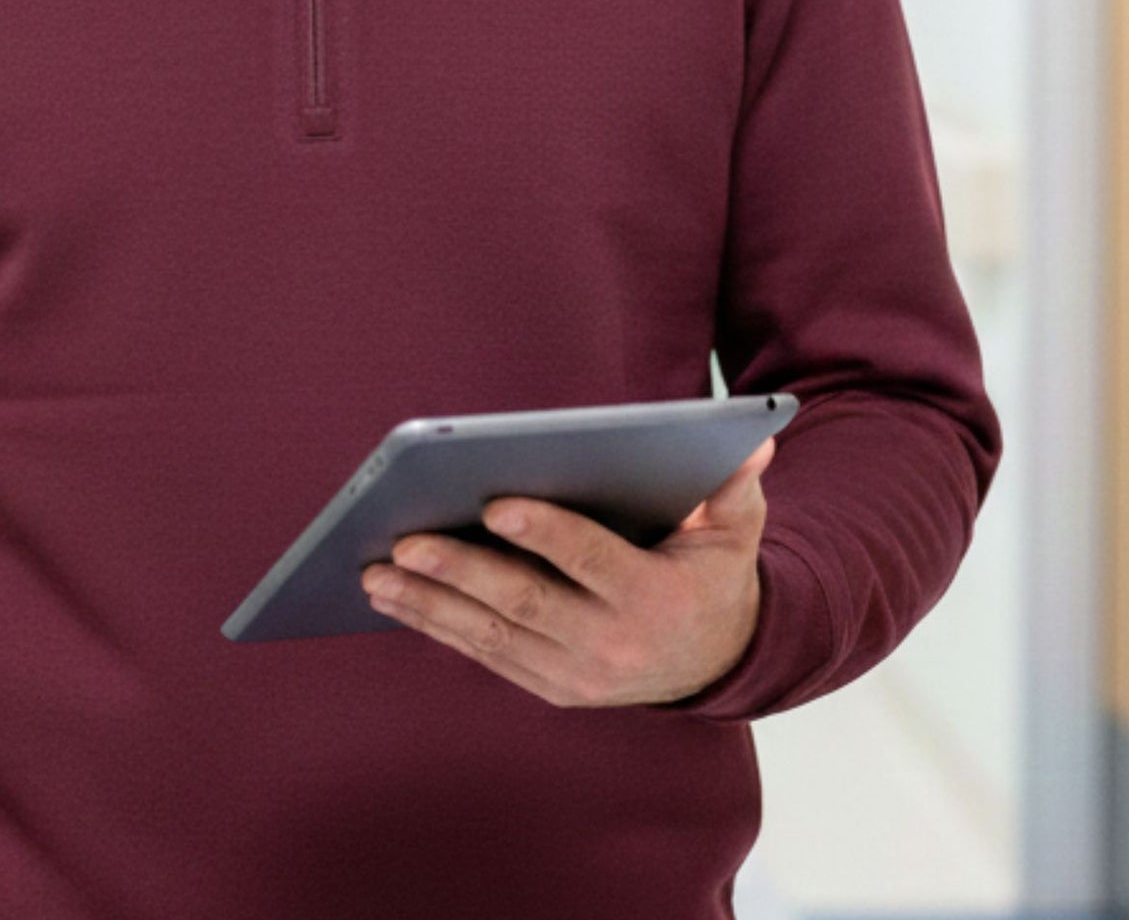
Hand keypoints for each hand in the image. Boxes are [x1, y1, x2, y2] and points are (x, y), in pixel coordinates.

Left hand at [356, 435, 776, 706]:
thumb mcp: (735, 531)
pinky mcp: (549, 686)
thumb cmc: (711, 572)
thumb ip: (734, 485)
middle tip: (404, 541)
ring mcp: (574, 674)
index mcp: (652, 599)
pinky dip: (436, 627)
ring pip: (490, 636)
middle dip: (460, 572)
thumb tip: (753, 441)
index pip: (591, 562)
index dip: (544, 534)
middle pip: (524, 604)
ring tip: (374, 571)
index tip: (496, 503)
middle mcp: (610, 646)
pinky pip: (484, 655)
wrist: (718, 661)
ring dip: (427, 605)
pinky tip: (395, 598)